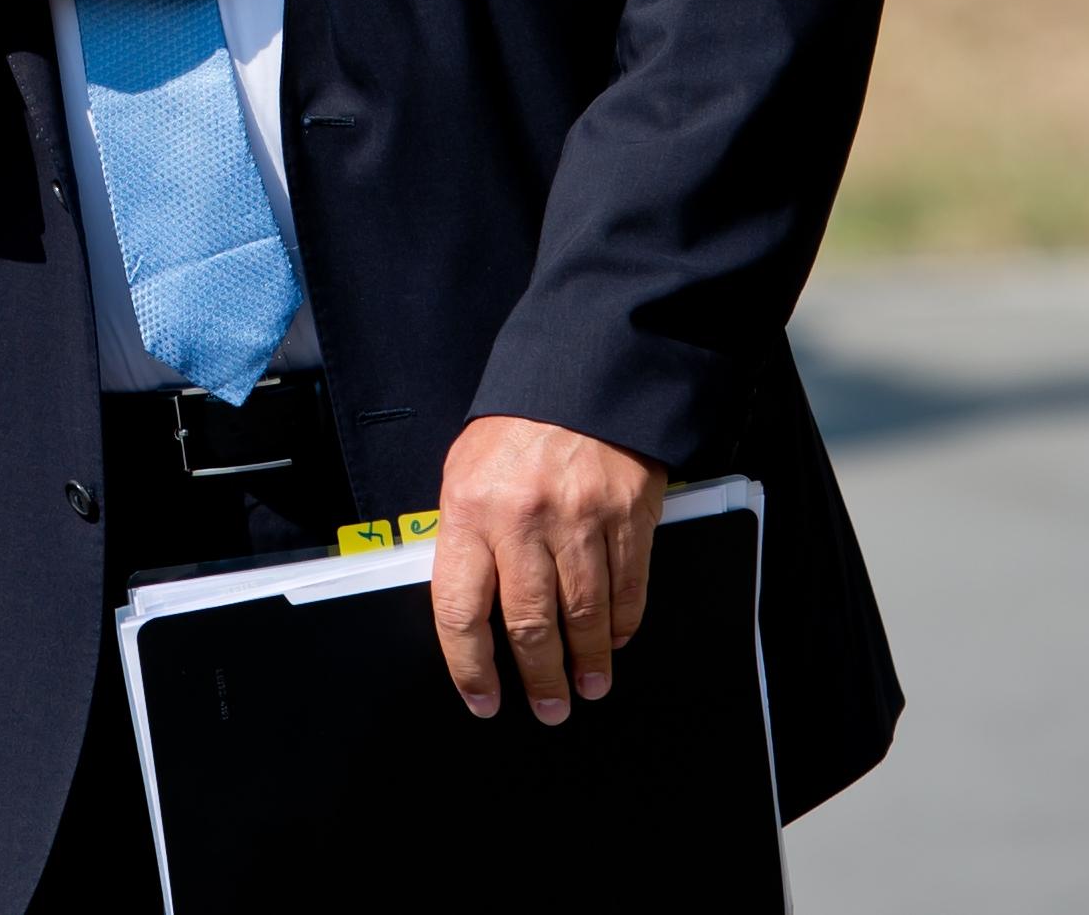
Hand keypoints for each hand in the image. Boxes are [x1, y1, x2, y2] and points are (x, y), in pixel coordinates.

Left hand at [429, 414, 664, 723]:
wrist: (577, 380)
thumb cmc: (513, 433)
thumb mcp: (463, 475)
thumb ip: (464, 539)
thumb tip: (466, 609)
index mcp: (470, 511)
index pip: (460, 610)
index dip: (471, 667)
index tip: (484, 700)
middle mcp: (524, 520)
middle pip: (529, 624)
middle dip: (540, 679)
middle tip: (549, 709)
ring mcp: (580, 519)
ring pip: (584, 614)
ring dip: (588, 661)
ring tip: (588, 687)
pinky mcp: (627, 515)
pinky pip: (628, 587)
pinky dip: (622, 623)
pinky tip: (615, 640)